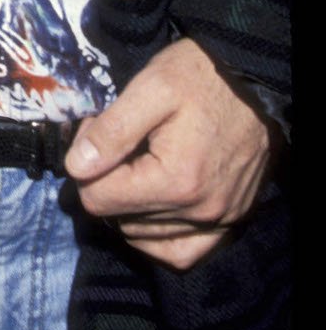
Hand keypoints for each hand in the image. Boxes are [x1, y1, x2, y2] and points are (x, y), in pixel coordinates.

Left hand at [64, 38, 271, 269]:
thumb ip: (112, 131)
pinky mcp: (231, 221)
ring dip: (130, 205)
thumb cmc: (200, 76)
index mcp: (175, 181)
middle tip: (120, 141)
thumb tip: (76, 167)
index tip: (99, 132)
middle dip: (108, 179)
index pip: (98, 200)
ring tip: (139, 163)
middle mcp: (199, 211)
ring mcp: (218, 221)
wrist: (253, 79)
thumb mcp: (151, 88)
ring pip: (144, 236)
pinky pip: (182, 252)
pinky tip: (151, 208)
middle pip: (119, 217)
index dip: (87, 163)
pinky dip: (158, 237)